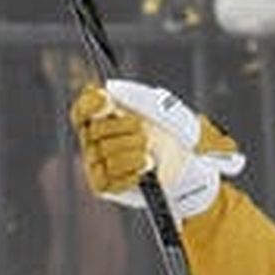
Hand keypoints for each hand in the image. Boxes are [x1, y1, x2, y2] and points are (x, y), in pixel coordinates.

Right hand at [70, 78, 244, 220]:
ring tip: (149, 156)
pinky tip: (145, 170)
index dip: (89, 105)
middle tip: (144, 135)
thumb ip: (141, 96)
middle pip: (93, 131)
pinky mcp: (107, 187)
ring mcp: (99, 163)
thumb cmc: (176, 137)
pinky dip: (127, 174)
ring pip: (102, 156)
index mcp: (104, 117)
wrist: (193, 170)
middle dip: (121, 130)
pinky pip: (105, 180)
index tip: (107, 101)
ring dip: (130, 154)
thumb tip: (111, 88)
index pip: (81, 111)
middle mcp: (95, 140)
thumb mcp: (168, 112)